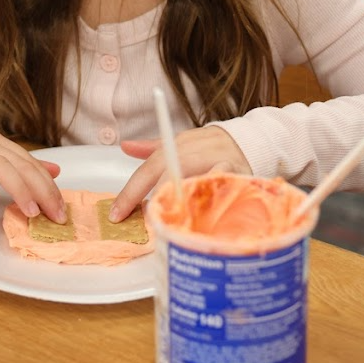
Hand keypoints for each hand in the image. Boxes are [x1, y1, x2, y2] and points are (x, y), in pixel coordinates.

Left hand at [110, 125, 250, 221]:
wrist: (246, 140)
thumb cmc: (207, 148)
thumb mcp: (179, 143)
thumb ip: (151, 149)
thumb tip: (124, 146)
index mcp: (176, 146)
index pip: (149, 169)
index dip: (131, 193)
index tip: (117, 215)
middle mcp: (195, 153)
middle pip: (168, 175)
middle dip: (154, 199)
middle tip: (145, 222)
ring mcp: (216, 163)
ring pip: (195, 182)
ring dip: (181, 201)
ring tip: (170, 222)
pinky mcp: (239, 175)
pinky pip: (223, 188)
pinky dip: (212, 201)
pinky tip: (202, 217)